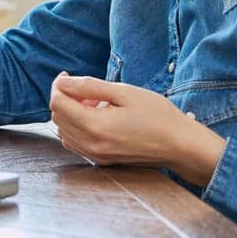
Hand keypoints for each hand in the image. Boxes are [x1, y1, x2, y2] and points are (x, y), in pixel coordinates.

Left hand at [48, 73, 225, 184]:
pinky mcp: (101, 160)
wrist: (179, 145)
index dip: (58, 86)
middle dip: (65, 98)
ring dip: (70, 113)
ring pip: (63, 131)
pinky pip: (75, 142)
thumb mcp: (124, 92)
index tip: (68, 76)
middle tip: (86, 89)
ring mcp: (95, 156)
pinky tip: (96, 117)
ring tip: (94, 102)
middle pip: (57, 117)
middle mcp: (91, 145)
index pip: (57, 104)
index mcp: (95, 126)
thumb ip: (89, 86)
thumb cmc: (157, 115)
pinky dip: (77, 127)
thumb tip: (64, 82)